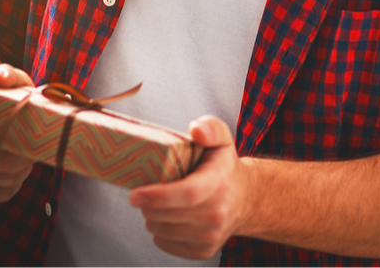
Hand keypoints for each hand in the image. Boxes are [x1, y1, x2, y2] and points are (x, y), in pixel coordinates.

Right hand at [0, 63, 36, 202]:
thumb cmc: (4, 101)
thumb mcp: (11, 82)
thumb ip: (6, 74)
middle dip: (19, 159)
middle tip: (32, 149)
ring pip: (0, 181)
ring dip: (20, 172)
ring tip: (24, 156)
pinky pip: (0, 194)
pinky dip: (15, 185)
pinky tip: (17, 170)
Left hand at [129, 116, 251, 259]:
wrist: (244, 199)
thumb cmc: (224, 166)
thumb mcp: (222, 138)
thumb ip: (210, 128)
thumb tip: (196, 130)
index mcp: (219, 183)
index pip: (187, 194)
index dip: (158, 196)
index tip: (134, 195)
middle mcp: (217, 214)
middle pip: (169, 215)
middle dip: (148, 206)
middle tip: (141, 194)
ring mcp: (211, 236)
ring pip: (163, 231)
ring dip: (152, 218)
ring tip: (156, 204)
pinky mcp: (204, 251)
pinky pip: (167, 244)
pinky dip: (159, 232)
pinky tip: (166, 217)